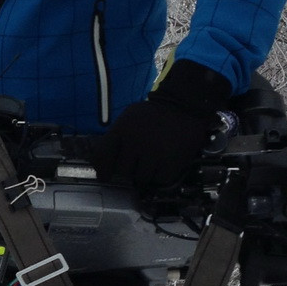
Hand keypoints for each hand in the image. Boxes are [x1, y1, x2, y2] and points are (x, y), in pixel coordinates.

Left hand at [90, 59, 231, 193]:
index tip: (106, 176)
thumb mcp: (128, 118)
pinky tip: (163, 164)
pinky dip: (160, 175)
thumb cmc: (153, 114)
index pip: (102, 157)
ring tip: (151, 163)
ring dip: (144, 174)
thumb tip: (103, 164)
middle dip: (127, 171)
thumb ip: (116, 137)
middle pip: (122, 172)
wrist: (184, 105)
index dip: (102, 170)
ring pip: (140, 179)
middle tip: (135, 166)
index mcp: (121, 130)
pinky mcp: (171, 163)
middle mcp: (135, 143)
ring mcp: (154, 154)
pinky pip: (159, 180)